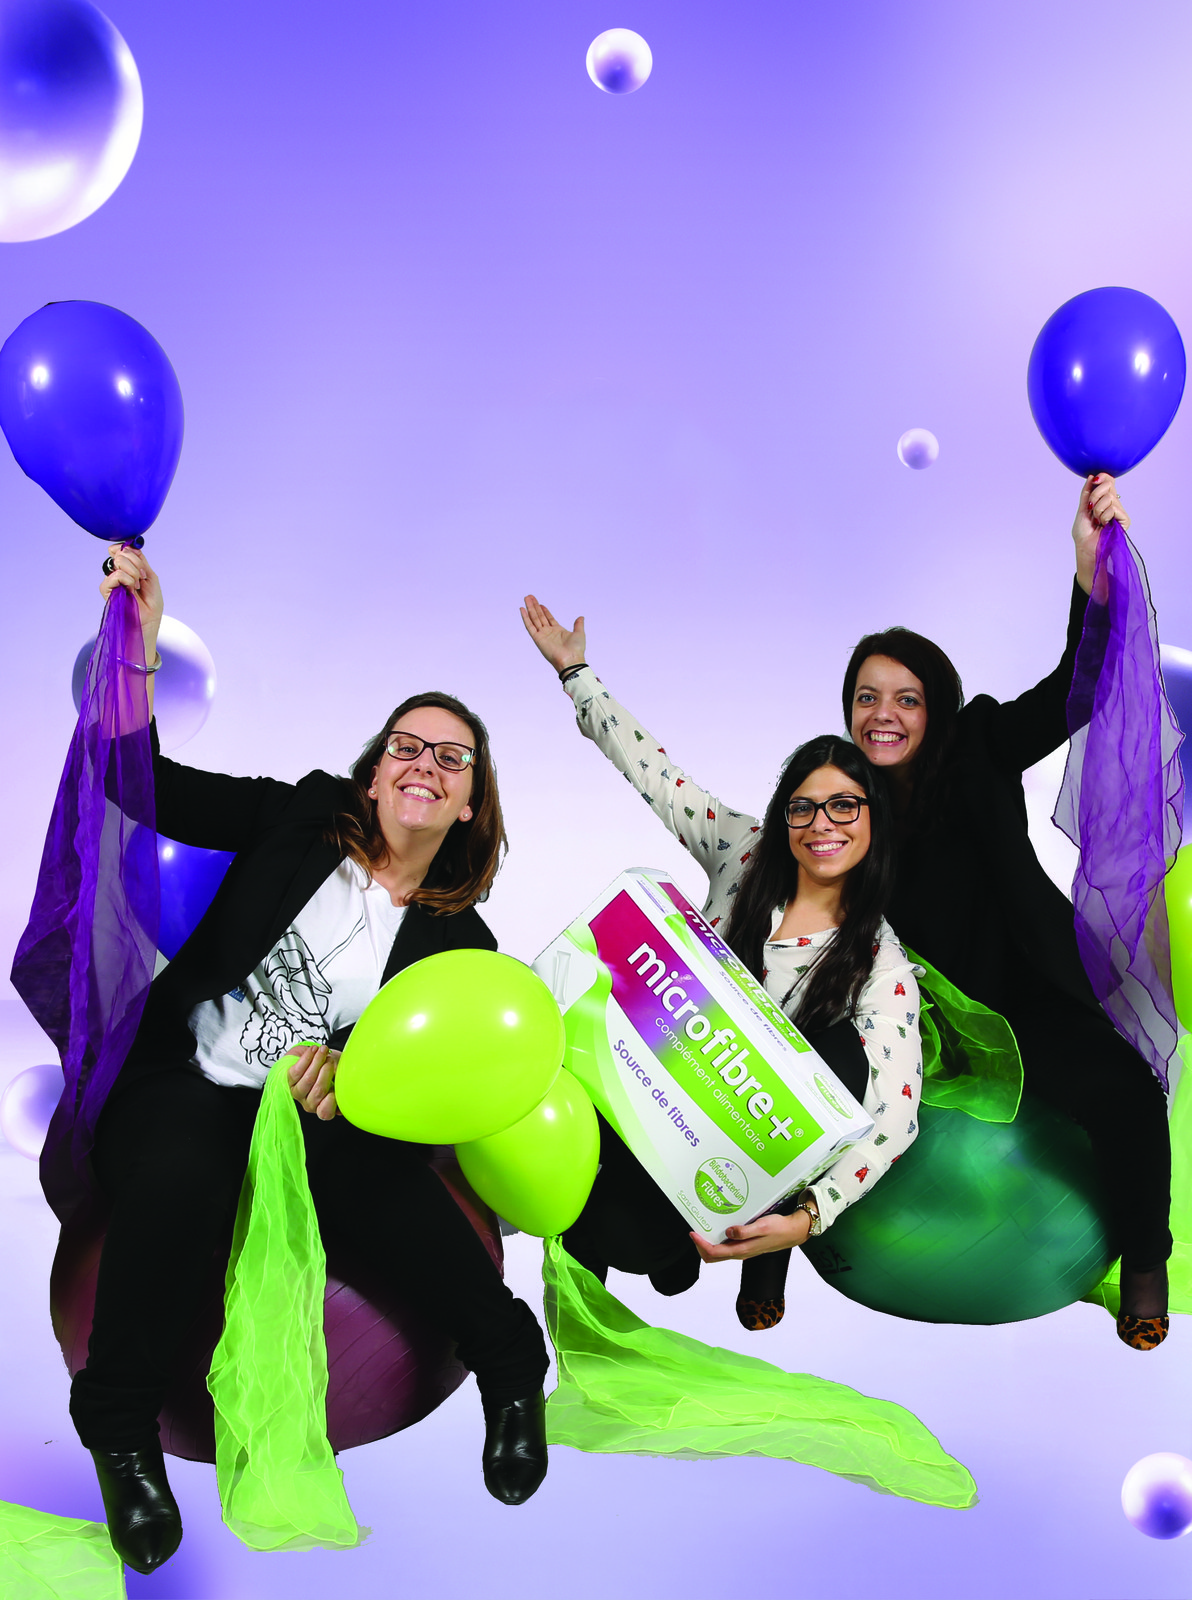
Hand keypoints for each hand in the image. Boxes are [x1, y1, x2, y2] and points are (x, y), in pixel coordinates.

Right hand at [100, 543, 163, 655]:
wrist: (149, 621)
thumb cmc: (151, 603)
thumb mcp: (150, 576)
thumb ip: (141, 561)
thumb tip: (129, 546)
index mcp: (128, 569)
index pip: (122, 549)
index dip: (128, 549)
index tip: (139, 558)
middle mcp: (118, 573)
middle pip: (122, 553)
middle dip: (136, 563)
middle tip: (142, 578)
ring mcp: (112, 581)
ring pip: (119, 561)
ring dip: (133, 573)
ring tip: (137, 586)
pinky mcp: (107, 590)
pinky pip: (115, 575)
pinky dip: (126, 580)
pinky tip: (131, 589)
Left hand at [286, 1043, 340, 1119]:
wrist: (318, 1056)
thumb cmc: (332, 1068)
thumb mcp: (342, 1074)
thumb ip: (343, 1082)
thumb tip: (345, 1083)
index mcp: (325, 1107)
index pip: (325, 1112)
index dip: (331, 1102)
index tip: (336, 1087)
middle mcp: (310, 1103)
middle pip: (318, 1092)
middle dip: (326, 1072)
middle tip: (331, 1061)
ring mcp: (298, 1093)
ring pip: (308, 1079)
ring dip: (317, 1062)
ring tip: (323, 1051)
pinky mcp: (288, 1081)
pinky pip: (297, 1070)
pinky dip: (307, 1058)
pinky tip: (314, 1050)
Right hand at [520, 593, 585, 674]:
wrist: (571, 659)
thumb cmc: (576, 649)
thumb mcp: (579, 633)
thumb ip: (578, 624)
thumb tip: (581, 617)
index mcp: (557, 631)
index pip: (548, 618)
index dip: (544, 610)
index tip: (540, 603)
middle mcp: (548, 632)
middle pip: (539, 616)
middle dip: (534, 606)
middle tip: (529, 597)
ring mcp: (542, 635)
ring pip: (534, 618)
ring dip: (529, 608)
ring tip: (526, 598)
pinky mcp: (537, 638)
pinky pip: (529, 626)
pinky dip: (525, 618)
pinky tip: (522, 609)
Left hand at [689, 1209, 811, 1263]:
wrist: (792, 1232)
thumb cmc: (778, 1229)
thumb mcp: (762, 1227)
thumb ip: (745, 1231)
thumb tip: (728, 1232)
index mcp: (742, 1250)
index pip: (714, 1252)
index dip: (701, 1244)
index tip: (693, 1233)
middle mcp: (740, 1253)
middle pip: (713, 1256)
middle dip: (701, 1246)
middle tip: (695, 1231)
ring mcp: (742, 1250)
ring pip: (719, 1253)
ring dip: (708, 1243)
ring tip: (704, 1228)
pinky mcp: (746, 1246)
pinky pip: (727, 1247)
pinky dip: (718, 1240)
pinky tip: (719, 1228)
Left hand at [1073, 474, 1128, 596]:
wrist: (1086, 548)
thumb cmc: (1083, 534)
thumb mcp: (1082, 509)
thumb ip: (1086, 493)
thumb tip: (1091, 476)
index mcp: (1103, 500)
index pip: (1108, 481)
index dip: (1103, 478)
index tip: (1095, 479)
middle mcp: (1113, 504)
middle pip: (1108, 485)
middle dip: (1095, 495)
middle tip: (1091, 509)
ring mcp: (1119, 512)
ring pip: (1109, 497)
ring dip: (1097, 510)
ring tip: (1097, 521)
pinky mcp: (1124, 519)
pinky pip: (1114, 508)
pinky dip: (1104, 516)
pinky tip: (1104, 525)